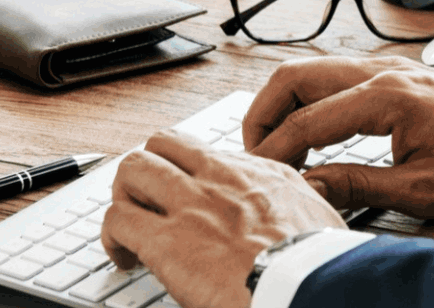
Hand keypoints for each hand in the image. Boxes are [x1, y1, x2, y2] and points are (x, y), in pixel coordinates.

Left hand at [100, 130, 343, 307]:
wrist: (311, 288)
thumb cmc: (319, 266)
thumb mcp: (321, 218)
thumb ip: (301, 206)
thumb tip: (304, 211)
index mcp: (259, 174)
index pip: (206, 152)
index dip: (187, 172)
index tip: (187, 195)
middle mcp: (220, 178)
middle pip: (162, 144)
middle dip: (147, 171)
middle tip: (148, 203)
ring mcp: (191, 204)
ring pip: (133, 168)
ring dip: (124, 196)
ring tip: (129, 226)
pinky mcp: (167, 240)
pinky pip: (117, 219)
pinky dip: (112, 237)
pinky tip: (123, 258)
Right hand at [245, 56, 433, 219]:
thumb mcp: (421, 190)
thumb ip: (357, 186)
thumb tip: (307, 188)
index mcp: (386, 97)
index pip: (306, 120)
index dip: (274, 151)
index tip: (259, 176)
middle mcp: (382, 70)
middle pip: (295, 76)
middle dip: (263, 113)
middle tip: (255, 153)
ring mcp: (388, 67)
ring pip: (312, 69)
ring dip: (285, 103)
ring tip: (277, 146)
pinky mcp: (396, 74)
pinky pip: (335, 75)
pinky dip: (310, 98)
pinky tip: (311, 131)